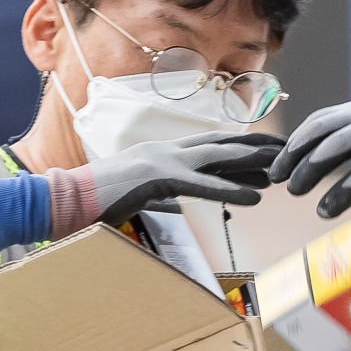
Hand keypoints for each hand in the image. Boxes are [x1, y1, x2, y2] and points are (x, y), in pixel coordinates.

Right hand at [87, 132, 285, 226]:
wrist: (61, 201)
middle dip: (256, 147)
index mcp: (161, 154)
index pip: (209, 148)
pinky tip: (255, 197)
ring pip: (217, 157)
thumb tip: (175, 205)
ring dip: (252, 163)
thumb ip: (158, 197)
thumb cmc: (94, 203)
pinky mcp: (155, 178)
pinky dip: (230, 189)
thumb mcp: (135, 198)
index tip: (269, 154)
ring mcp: (160, 160)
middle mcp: (165, 150)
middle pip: (221, 145)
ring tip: (282, 169)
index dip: (241, 148)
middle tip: (289, 152)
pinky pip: (200, 184)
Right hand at [272, 85, 350, 233]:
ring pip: (321, 126)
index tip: (323, 213)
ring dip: (295, 150)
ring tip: (276, 176)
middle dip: (312, 168)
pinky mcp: (350, 108)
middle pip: (337, 143)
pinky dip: (300, 137)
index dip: (344, 191)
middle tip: (294, 193)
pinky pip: (320, 119)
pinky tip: (285, 158)